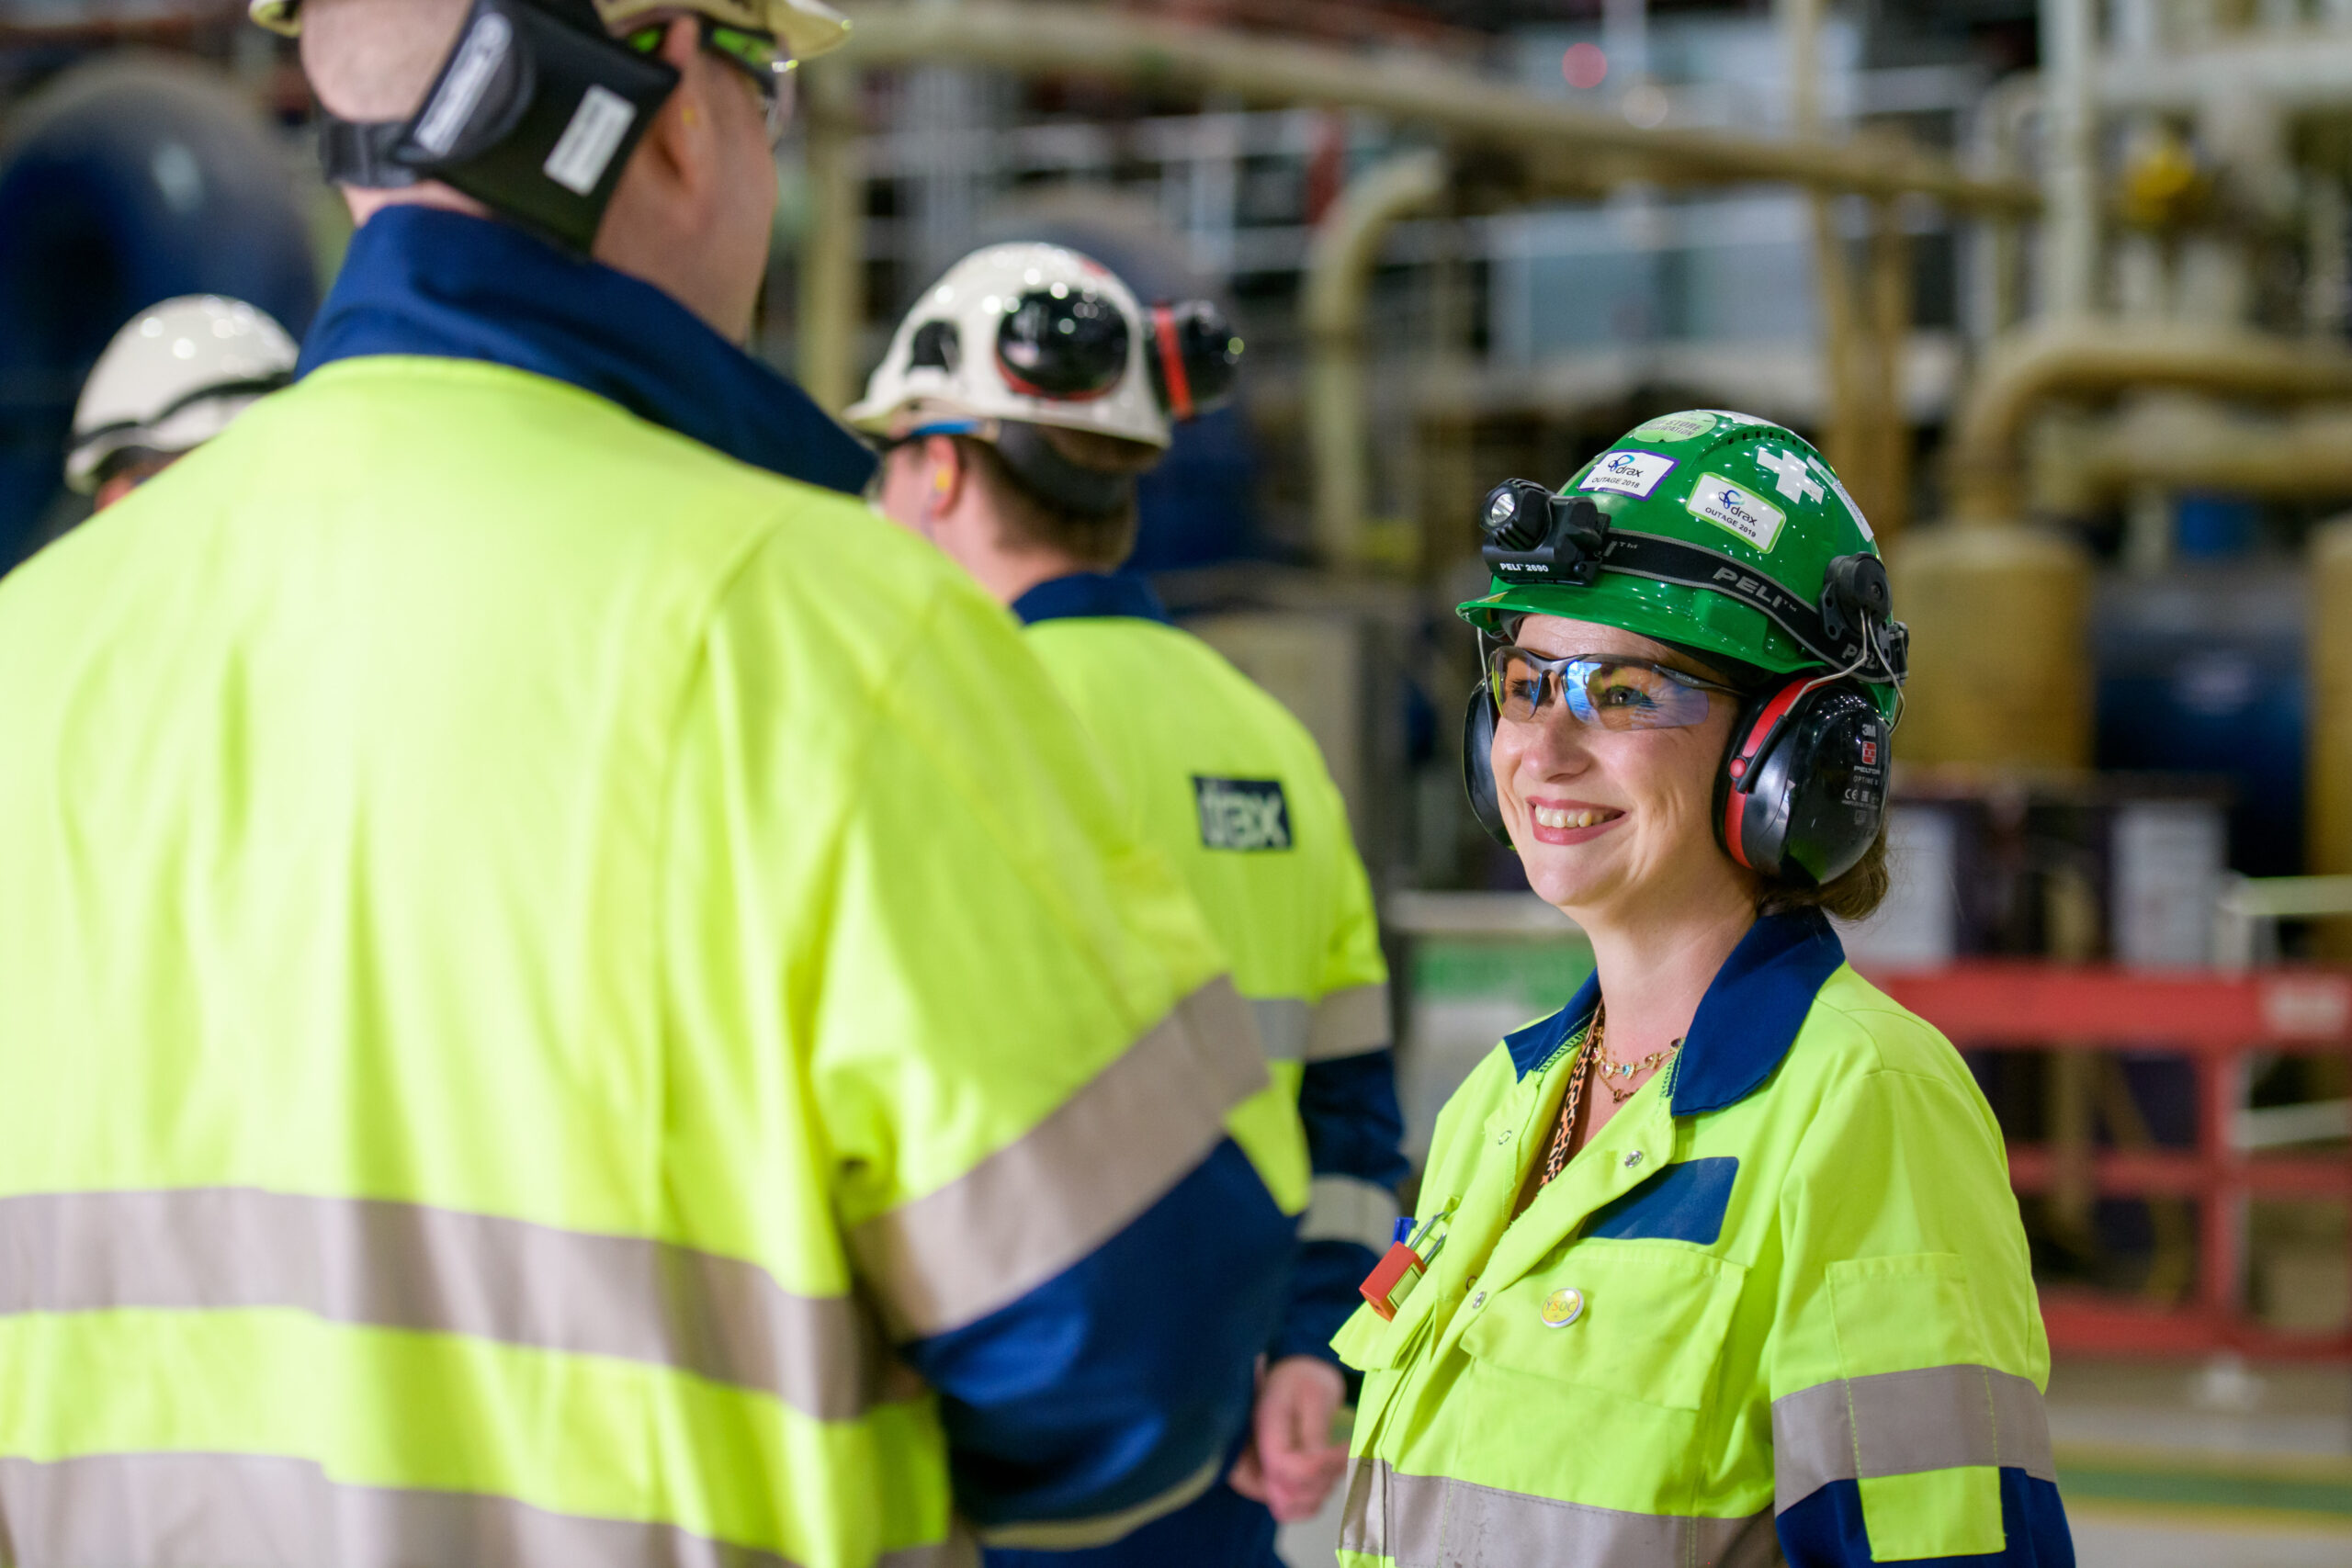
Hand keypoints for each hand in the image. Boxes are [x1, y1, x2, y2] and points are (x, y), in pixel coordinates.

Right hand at [1226, 1355, 1349, 1523]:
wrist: (1292, 1377)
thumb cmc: (1304, 1379)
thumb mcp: (1315, 1392)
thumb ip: (1315, 1430)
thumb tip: (1320, 1462)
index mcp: (1263, 1427)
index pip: (1284, 1467)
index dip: (1320, 1467)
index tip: (1346, 1449)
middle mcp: (1252, 1456)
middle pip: (1284, 1496)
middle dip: (1320, 1481)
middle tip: (1342, 1455)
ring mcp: (1257, 1473)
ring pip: (1287, 1507)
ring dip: (1318, 1491)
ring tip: (1334, 1460)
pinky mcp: (1268, 1482)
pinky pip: (1288, 1508)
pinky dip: (1311, 1499)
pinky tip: (1325, 1475)